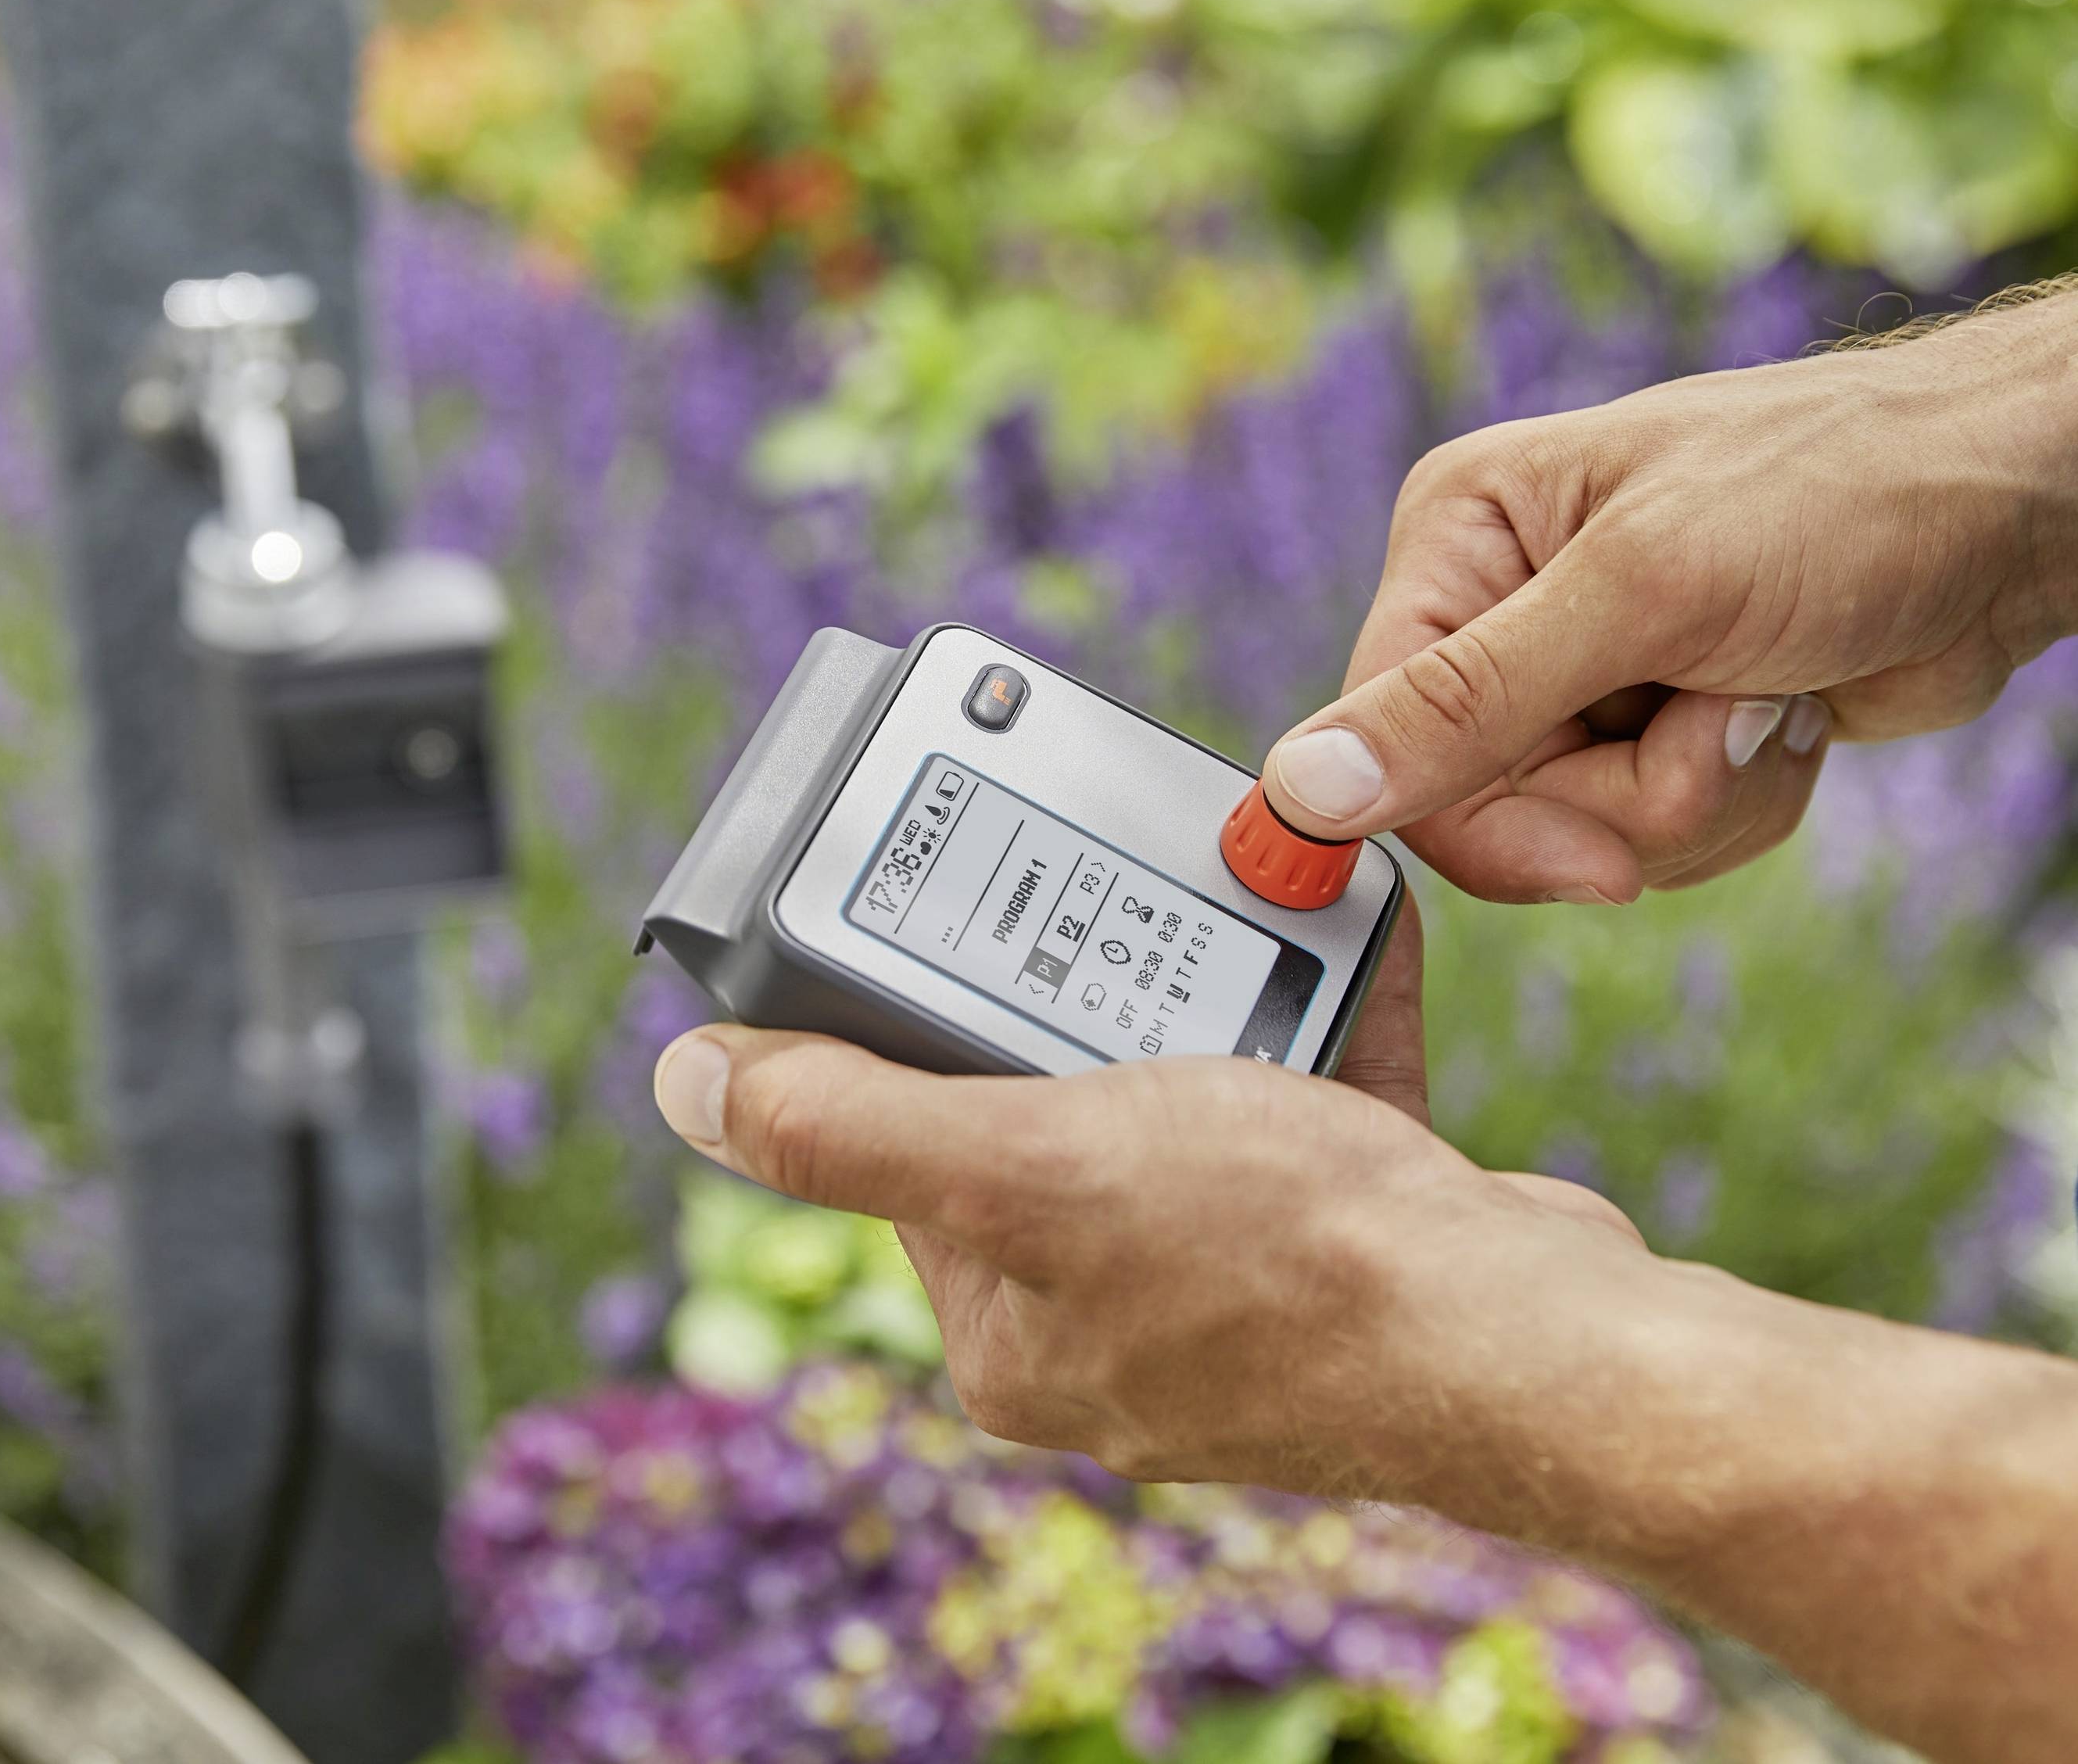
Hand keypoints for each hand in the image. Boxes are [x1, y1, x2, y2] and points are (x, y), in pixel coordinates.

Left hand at [649, 906, 1647, 1496]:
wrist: (1539, 1332)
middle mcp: (1113, 1328)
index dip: (921, 1033)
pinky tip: (1324, 932)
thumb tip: (690, 1087)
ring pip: (1184, 1098)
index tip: (956, 930)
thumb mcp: (1032, 1164)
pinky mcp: (1342, 1250)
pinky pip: (1298, 1102)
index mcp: (1015, 1332)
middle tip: (1099, 897)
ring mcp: (1235, 1293)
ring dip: (1206, 994)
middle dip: (1083, 999)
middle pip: (1053, 1115)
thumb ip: (853, 1127)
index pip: (914, 1156)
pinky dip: (1311, 1018)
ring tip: (1226, 902)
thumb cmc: (1289, 1261)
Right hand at [1261, 288, 2077, 903]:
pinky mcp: (1656, 728)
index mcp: (1460, 541)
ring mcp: (1582, 676)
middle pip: (1488, 805)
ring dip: (1693, 797)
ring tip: (1760, 695)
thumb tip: (1298, 787)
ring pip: (1577, 833)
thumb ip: (1463, 704)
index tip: (1595, 863)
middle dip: (1624, 796)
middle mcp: (1501, 609)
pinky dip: (1733, 800)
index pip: (1390, 739)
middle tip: (1715, 717)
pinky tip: (1780, 713)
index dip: (1486, 822)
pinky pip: (1653, 834)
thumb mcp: (1640, 594)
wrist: (2016, 514)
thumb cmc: (1842, 491)